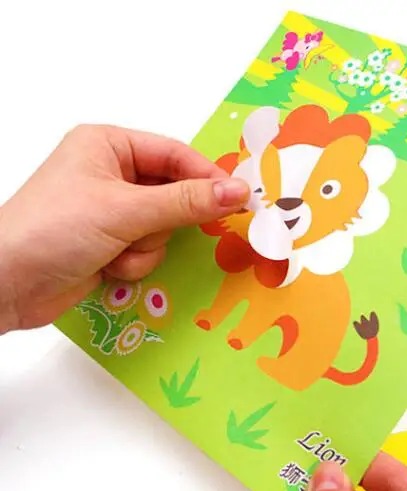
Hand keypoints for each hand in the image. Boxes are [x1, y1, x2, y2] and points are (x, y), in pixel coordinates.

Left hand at [0, 125, 248, 332]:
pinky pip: (148, 250)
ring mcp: (112, 211)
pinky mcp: (111, 243)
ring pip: (164, 228)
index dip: (206, 177)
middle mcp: (111, 174)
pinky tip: (107, 266)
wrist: (6, 285)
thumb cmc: (55, 230)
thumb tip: (239, 191)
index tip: (237, 199)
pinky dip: (134, 262)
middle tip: (157, 229)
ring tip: (115, 250)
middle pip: (173, 193)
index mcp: (108, 146)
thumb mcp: (125, 210)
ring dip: (146, 246)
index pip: (175, 155)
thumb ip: (186, 202)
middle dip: (164, 220)